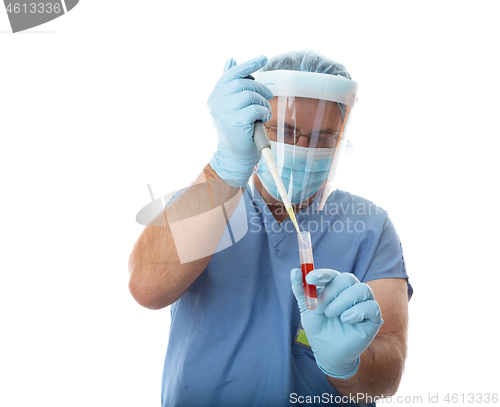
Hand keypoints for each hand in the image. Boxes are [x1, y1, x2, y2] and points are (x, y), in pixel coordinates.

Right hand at [208, 55, 272, 187]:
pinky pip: (255, 109)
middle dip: (260, 88)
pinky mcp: (235, 122)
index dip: (248, 65)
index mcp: (215, 95)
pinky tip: (263, 119)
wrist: (234, 155)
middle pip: (243, 84)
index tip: (263, 58)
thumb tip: (230, 59)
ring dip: (263, 103)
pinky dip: (264, 113)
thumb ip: (231, 85)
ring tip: (265, 112)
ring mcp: (223, 112)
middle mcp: (215, 102)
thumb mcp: (231, 105)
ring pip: (250, 96)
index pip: (231, 74)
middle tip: (268, 96)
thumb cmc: (236, 130)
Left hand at [291, 268, 382, 378]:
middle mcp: (351, 291)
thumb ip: (301, 290)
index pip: (332, 274)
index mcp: (336, 286)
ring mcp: (364, 303)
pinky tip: (346, 320)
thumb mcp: (306, 309)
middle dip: (331, 291)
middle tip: (319, 307)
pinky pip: (372, 306)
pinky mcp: (374, 317)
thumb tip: (295, 271)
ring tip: (331, 314)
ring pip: (362, 289)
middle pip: (347, 278)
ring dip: (343, 301)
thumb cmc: (319, 328)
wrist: (329, 353)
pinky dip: (357, 312)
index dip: (322, 274)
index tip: (310, 279)